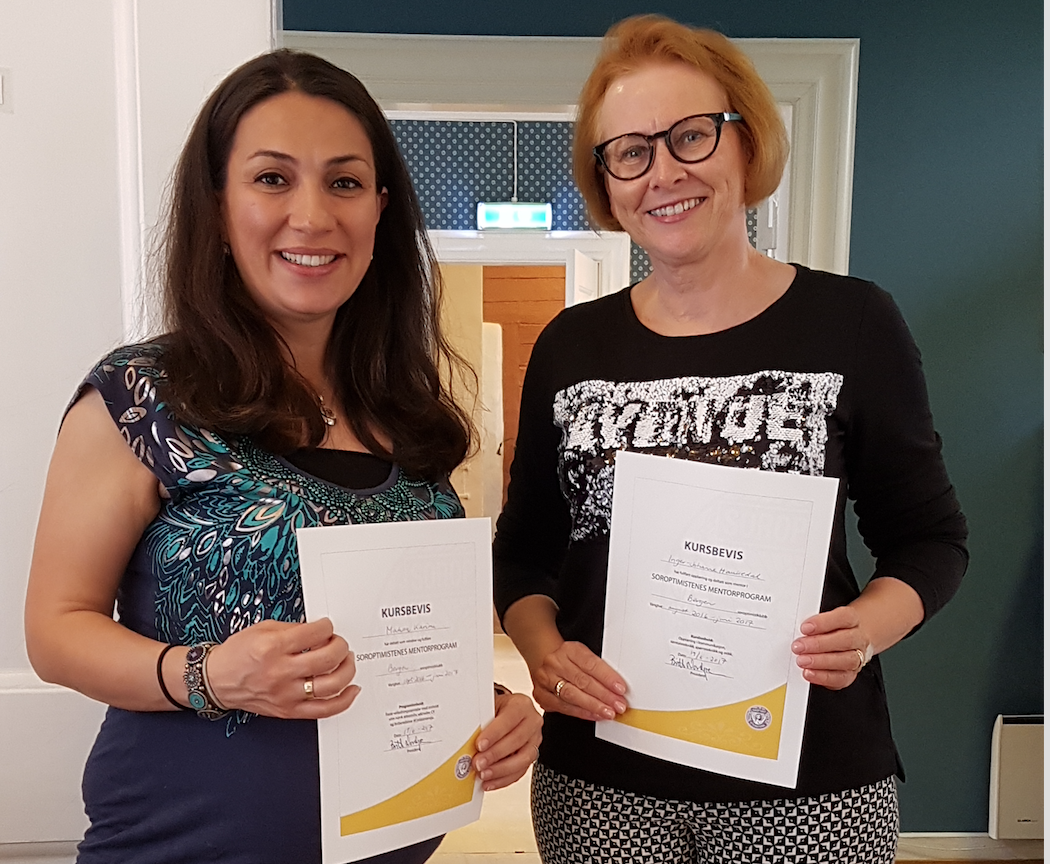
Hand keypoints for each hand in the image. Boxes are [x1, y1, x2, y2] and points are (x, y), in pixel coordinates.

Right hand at [206, 617, 359, 718]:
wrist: (216, 681)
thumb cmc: (237, 654)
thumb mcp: (262, 629)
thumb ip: (293, 629)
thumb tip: (320, 631)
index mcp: (273, 647)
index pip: (315, 634)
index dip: (328, 627)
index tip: (328, 627)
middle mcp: (280, 672)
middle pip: (328, 659)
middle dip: (341, 646)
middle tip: (339, 643)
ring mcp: (286, 694)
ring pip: (331, 685)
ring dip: (347, 670)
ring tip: (346, 660)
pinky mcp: (288, 710)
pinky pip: (324, 710)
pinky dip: (344, 700)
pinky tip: (351, 689)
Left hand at [473, 691, 542, 790]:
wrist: (506, 713)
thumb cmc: (498, 709)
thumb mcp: (489, 706)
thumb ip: (482, 720)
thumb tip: (467, 737)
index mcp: (521, 705)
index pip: (509, 719)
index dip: (494, 734)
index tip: (480, 744)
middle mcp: (532, 722)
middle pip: (517, 740)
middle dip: (495, 754)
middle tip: (478, 762)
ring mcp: (534, 740)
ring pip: (523, 759)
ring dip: (500, 770)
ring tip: (484, 774)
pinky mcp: (531, 756)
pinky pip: (520, 772)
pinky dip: (503, 779)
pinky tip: (490, 781)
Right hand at [530, 641, 627, 721]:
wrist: (545, 662)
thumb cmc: (569, 660)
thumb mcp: (583, 656)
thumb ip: (598, 669)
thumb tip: (617, 687)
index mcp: (568, 649)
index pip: (590, 664)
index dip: (607, 677)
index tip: (620, 688)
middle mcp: (554, 663)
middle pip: (582, 681)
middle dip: (603, 695)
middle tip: (618, 705)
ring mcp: (546, 679)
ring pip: (572, 695)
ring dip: (593, 706)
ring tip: (608, 712)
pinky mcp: (541, 695)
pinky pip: (564, 707)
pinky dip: (581, 713)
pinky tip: (594, 715)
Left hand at [791, 606, 872, 690]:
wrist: (851, 640)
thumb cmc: (832, 628)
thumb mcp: (824, 619)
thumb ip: (813, 623)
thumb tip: (794, 628)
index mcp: (852, 619)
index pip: (844, 618)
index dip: (824, 622)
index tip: (804, 628)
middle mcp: (858, 638)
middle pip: (845, 640)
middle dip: (819, 644)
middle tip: (799, 647)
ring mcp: (857, 657)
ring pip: (845, 660)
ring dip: (821, 662)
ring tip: (802, 661)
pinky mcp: (850, 674)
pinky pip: (841, 678)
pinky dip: (824, 677)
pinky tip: (809, 673)